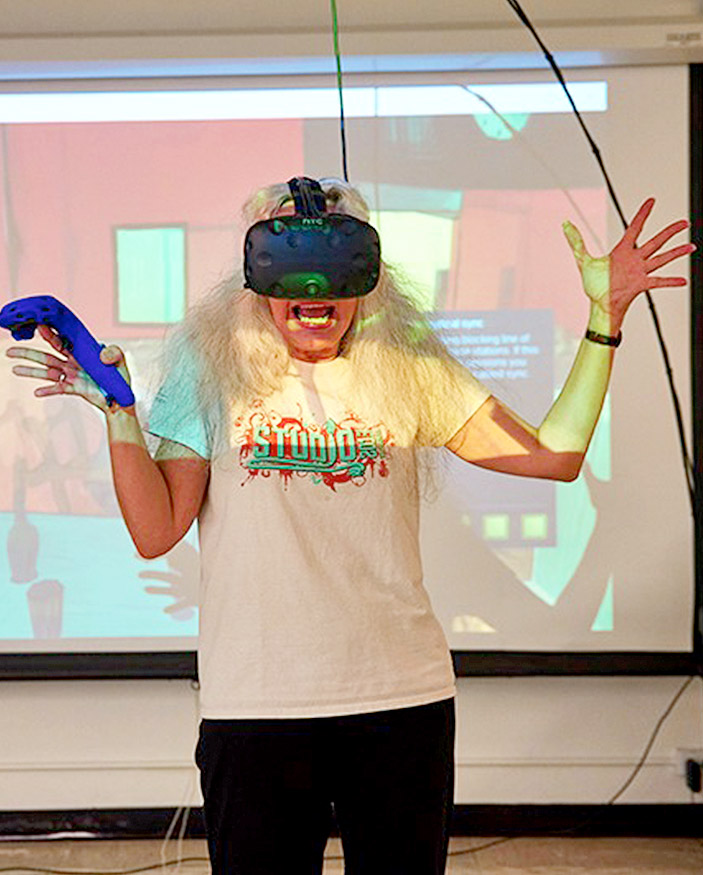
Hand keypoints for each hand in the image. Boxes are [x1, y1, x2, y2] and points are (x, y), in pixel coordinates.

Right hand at [6, 323, 131, 413]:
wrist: (120, 398)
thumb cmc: (119, 377)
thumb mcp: (120, 361)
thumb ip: (114, 353)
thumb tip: (102, 354)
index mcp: (80, 352)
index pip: (61, 340)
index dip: (49, 333)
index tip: (36, 325)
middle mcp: (72, 363)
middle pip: (46, 355)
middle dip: (28, 352)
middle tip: (10, 349)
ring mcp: (71, 376)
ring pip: (47, 372)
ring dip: (31, 371)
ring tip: (14, 369)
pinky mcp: (73, 389)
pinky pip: (58, 389)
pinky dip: (48, 390)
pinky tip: (37, 392)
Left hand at [563, 198, 694, 331]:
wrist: (599, 305)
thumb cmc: (594, 285)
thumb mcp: (582, 260)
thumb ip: (576, 241)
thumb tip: (565, 224)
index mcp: (621, 251)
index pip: (634, 227)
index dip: (643, 214)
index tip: (652, 201)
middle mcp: (634, 259)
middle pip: (655, 241)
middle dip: (670, 232)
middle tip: (684, 223)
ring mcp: (639, 272)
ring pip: (661, 258)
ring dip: (676, 253)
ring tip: (691, 246)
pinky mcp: (641, 285)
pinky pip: (658, 282)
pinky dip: (670, 281)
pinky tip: (683, 280)